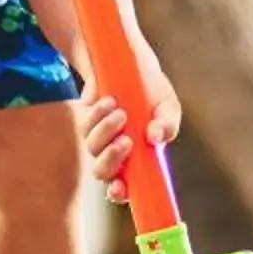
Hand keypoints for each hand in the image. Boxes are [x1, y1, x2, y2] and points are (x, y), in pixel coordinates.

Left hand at [77, 56, 183, 201]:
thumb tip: (156, 138)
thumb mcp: (166, 106)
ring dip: (106, 132)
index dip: (119, 193)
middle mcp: (115, 153)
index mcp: (138, 158)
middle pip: (102, 173)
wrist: (129, 61)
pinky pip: (86, 126)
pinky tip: (110, 101)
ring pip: (93, 148)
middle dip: (111, 160)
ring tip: (120, 112)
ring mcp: (98, 138)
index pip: (125, 187)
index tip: (120, 187)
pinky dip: (98, 114)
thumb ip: (167, 124)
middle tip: (126, 141)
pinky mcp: (85, 121)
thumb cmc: (152, 90)